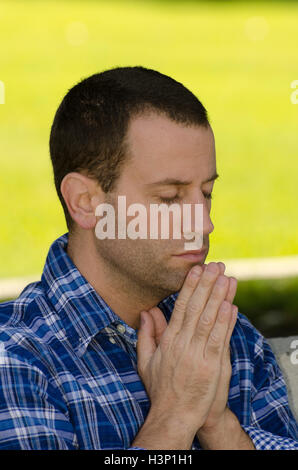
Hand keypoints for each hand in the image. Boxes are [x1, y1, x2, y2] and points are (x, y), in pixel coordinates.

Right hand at [136, 262, 236, 441]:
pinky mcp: (212, 366)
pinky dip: (226, 322)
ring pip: (210, 320)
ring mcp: (198, 355)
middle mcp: (183, 344)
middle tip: (215, 266)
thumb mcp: (145, 360)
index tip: (196, 270)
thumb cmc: (161, 388)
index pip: (181, 307)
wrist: (175, 415)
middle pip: (197, 308)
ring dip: (219, 297)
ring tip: (226, 278)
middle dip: (207, 285)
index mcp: (168, 340)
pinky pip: (220, 339)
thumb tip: (146, 311)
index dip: (190, 287)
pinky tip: (231, 305)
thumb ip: (146, 334)